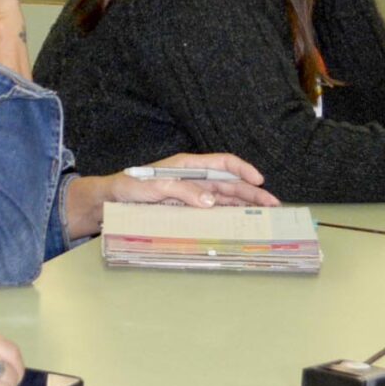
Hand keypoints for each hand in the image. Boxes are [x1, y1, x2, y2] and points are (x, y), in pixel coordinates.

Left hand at [111, 155, 277, 210]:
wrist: (111, 201)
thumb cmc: (129, 187)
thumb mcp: (153, 187)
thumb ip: (182, 191)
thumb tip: (212, 201)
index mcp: (188, 166)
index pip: (222, 163)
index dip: (243, 169)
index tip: (259, 179)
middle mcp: (194, 178)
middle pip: (230, 183)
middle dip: (252, 192)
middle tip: (273, 204)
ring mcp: (193, 194)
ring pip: (226, 197)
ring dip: (245, 205)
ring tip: (265, 215)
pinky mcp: (188, 208)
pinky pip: (214, 211)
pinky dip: (229, 215)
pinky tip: (241, 223)